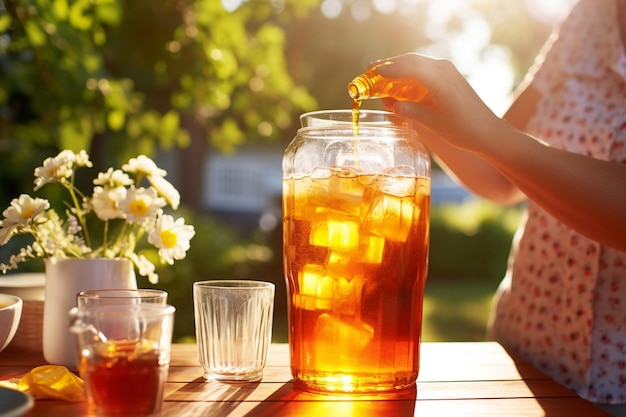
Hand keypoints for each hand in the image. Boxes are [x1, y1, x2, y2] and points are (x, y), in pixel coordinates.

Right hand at [372, 53, 508, 154]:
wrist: (488, 132)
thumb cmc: (463, 130)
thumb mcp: (434, 123)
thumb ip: (412, 111)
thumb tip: (392, 105)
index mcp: (440, 80)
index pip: (409, 67)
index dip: (388, 69)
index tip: (372, 72)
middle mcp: (444, 70)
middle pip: (411, 60)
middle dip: (390, 64)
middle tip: (371, 70)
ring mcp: (448, 71)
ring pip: (418, 62)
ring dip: (399, 67)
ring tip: (382, 76)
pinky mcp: (450, 76)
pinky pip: (425, 68)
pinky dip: (410, 72)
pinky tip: (401, 83)